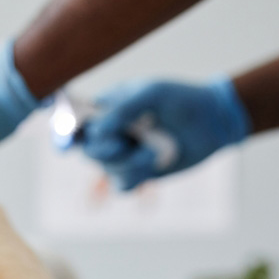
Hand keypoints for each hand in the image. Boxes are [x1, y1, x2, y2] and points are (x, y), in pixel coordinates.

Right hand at [82, 78, 250, 189]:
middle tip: (124, 144)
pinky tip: (152, 164)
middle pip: (88, 151)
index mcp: (107, 110)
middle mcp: (111, 134)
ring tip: (153, 152)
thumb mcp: (152, 93)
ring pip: (107, 169)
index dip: (65, 134)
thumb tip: (97, 131)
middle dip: (105, 151)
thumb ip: (122, 109)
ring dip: (129, 163)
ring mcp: (124, 155)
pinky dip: (135, 178)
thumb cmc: (182, 99)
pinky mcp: (138, 173)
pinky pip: (122, 185)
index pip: (76, 124)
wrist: (214, 121)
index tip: (66, 143)